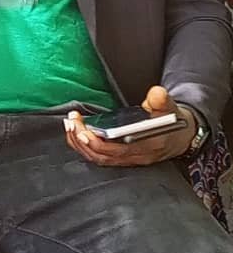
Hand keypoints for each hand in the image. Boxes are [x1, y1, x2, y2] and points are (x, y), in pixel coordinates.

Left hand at [64, 86, 196, 167]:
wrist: (182, 137)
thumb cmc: (173, 121)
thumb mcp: (171, 107)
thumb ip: (162, 100)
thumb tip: (155, 93)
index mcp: (149, 144)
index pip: (120, 150)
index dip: (100, 143)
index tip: (85, 130)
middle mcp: (137, 156)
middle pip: (104, 155)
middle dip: (83, 140)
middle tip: (72, 122)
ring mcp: (129, 159)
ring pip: (100, 158)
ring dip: (81, 144)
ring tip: (71, 125)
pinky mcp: (123, 158)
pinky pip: (100, 157)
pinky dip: (86, 147)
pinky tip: (76, 134)